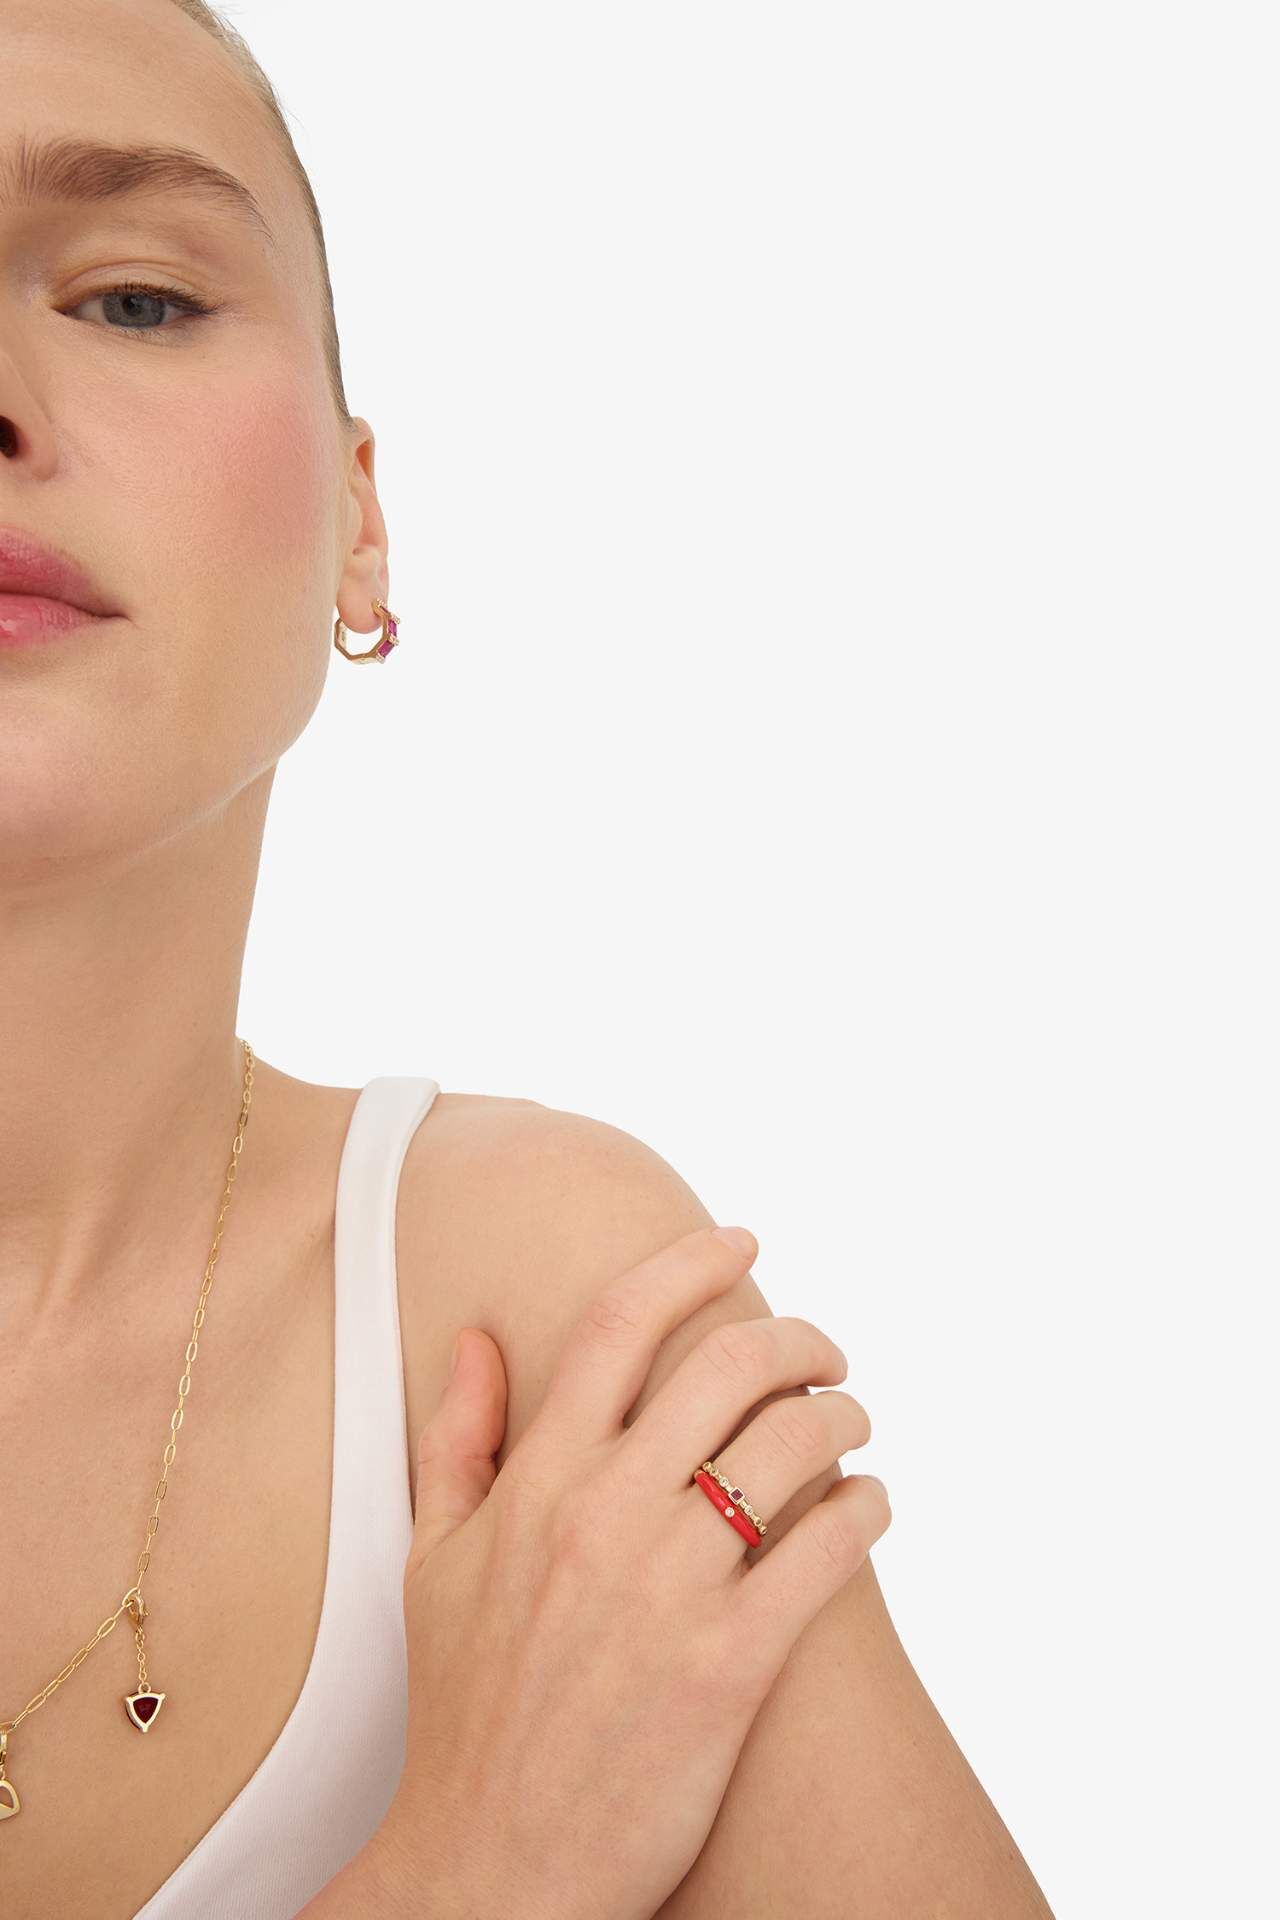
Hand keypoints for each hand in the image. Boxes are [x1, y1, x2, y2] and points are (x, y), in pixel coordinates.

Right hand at [381, 1223, 890, 1919]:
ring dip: (843, 1417)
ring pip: (794, 1444)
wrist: (489, 1866)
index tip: (741, 1240)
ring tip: (851, 1428)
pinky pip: (829, 1549)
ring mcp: (669, 1589)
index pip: (621, 1322)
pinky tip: (871, 1509)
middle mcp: (603, 1515)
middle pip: (728, 1364)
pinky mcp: (730, 1666)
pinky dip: (869, 1509)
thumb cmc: (463, 1711)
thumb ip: (456, 1439)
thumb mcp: (432, 1561)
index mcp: (536, 1480)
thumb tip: (472, 1336)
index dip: (691, 1260)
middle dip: (797, 1337)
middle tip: (822, 1350)